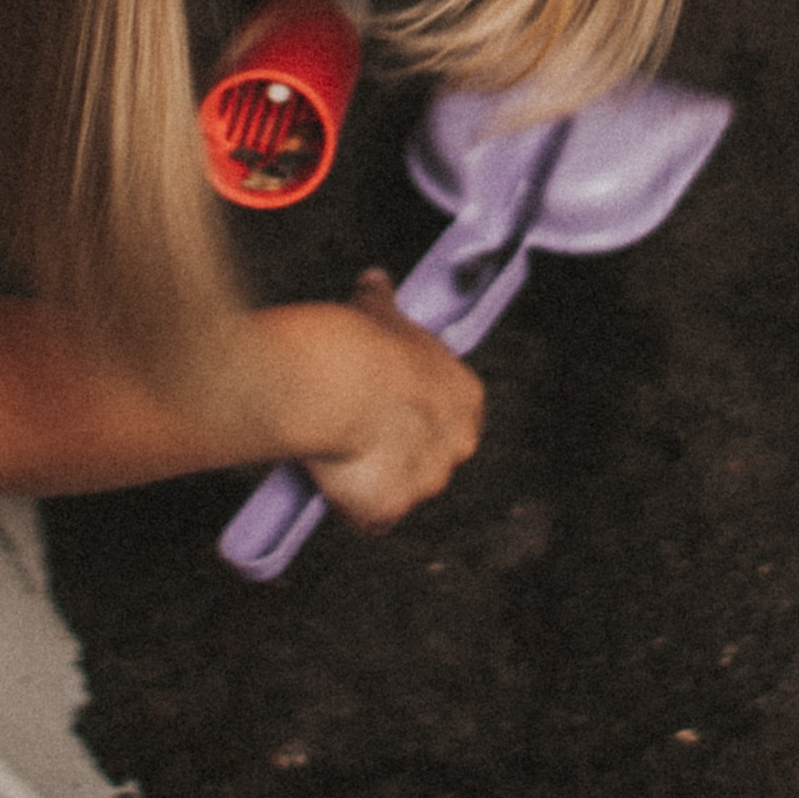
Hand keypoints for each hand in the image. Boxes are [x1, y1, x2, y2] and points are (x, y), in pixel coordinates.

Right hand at [288, 272, 483, 531]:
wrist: (337, 382)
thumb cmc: (363, 343)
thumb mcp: (378, 310)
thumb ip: (382, 298)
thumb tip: (376, 279)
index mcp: (465, 400)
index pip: (448, 416)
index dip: (414, 414)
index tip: (384, 405)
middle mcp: (457, 447)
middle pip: (430, 459)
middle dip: (399, 451)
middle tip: (358, 430)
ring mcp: (425, 484)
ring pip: (401, 491)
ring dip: (376, 480)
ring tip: (339, 453)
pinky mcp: (390, 511)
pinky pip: (372, 518)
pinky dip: (354, 507)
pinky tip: (333, 483)